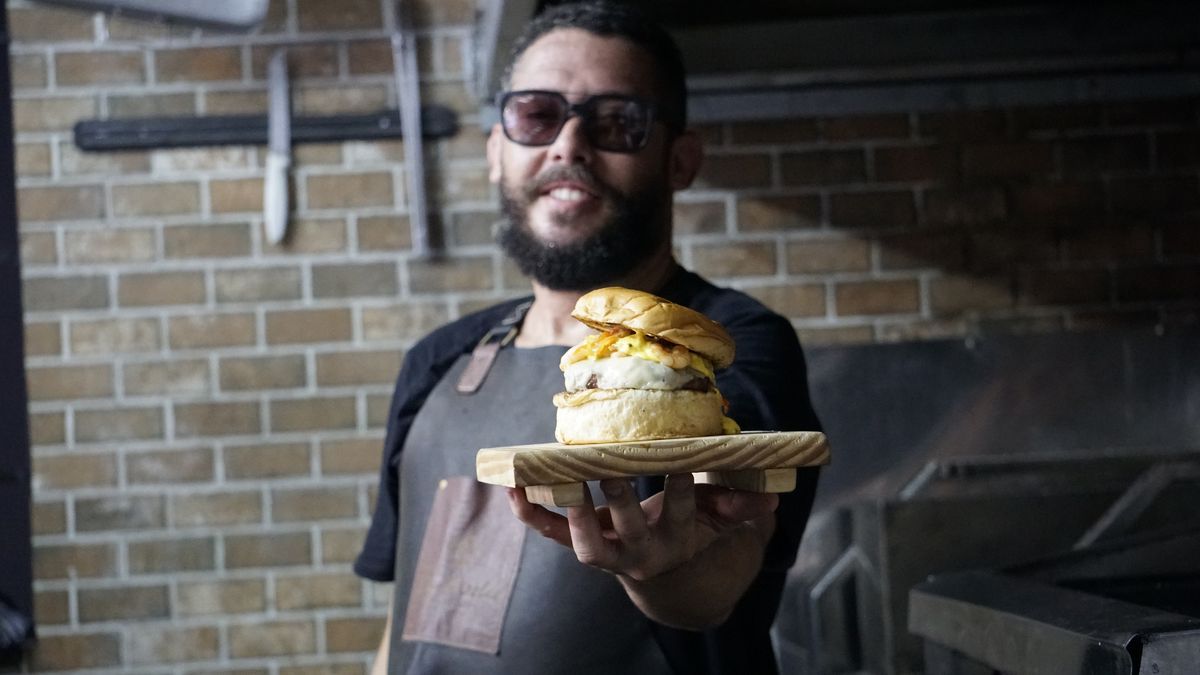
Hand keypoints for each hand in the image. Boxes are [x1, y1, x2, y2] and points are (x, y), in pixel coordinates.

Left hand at [507, 473, 776, 580]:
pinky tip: (513, 489)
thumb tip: (770, 500)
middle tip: (610, 463)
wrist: (669, 576)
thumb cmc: (695, 529)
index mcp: (680, 538)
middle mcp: (643, 551)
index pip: (681, 508)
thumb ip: (742, 507)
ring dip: (573, 513)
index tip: (676, 457)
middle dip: (619, 496)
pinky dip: (532, 515)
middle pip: (629, 526)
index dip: (679, 484)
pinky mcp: (586, 546)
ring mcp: (610, 552)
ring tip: (558, 481)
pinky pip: (555, 535)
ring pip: (587, 544)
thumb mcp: (723, 519)